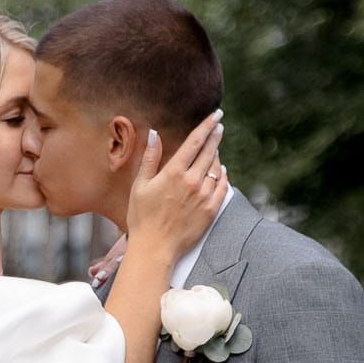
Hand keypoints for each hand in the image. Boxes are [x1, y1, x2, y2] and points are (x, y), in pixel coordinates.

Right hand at [126, 111, 225, 265]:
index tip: (216, 115)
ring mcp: (204, 196)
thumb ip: (149, 158)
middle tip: (219, 125)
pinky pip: (223, 187)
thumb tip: (154, 133)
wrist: (155, 248)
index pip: (195, 142)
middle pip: (209, 151)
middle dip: (215, 135)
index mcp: (174, 173)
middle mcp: (192, 182)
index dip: (207, 125)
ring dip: (217, 155)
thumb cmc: (142, 217)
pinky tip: (221, 171)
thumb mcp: (140, 185)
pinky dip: (223, 175)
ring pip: (217, 168)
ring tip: (215, 149)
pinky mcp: (211, 210)